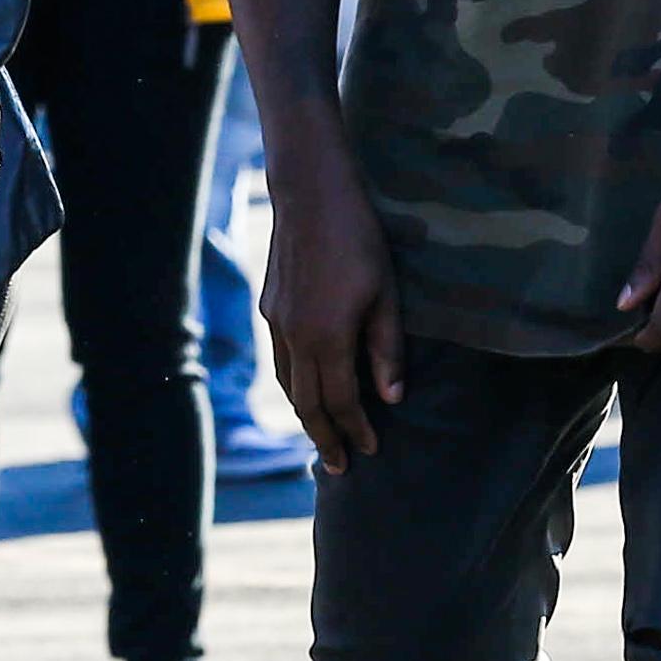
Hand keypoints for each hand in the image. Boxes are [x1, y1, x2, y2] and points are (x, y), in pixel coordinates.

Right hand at [261, 154, 403, 471]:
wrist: (310, 193)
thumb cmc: (359, 239)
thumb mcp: (386, 295)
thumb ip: (386, 350)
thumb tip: (391, 399)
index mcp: (326, 339)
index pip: (342, 402)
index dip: (356, 430)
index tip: (370, 452)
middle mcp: (294, 338)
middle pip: (307, 403)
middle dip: (324, 438)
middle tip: (339, 467)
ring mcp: (277, 322)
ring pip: (287, 384)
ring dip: (305, 414)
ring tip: (321, 435)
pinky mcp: (269, 306)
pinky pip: (280, 359)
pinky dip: (293, 383)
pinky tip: (304, 385)